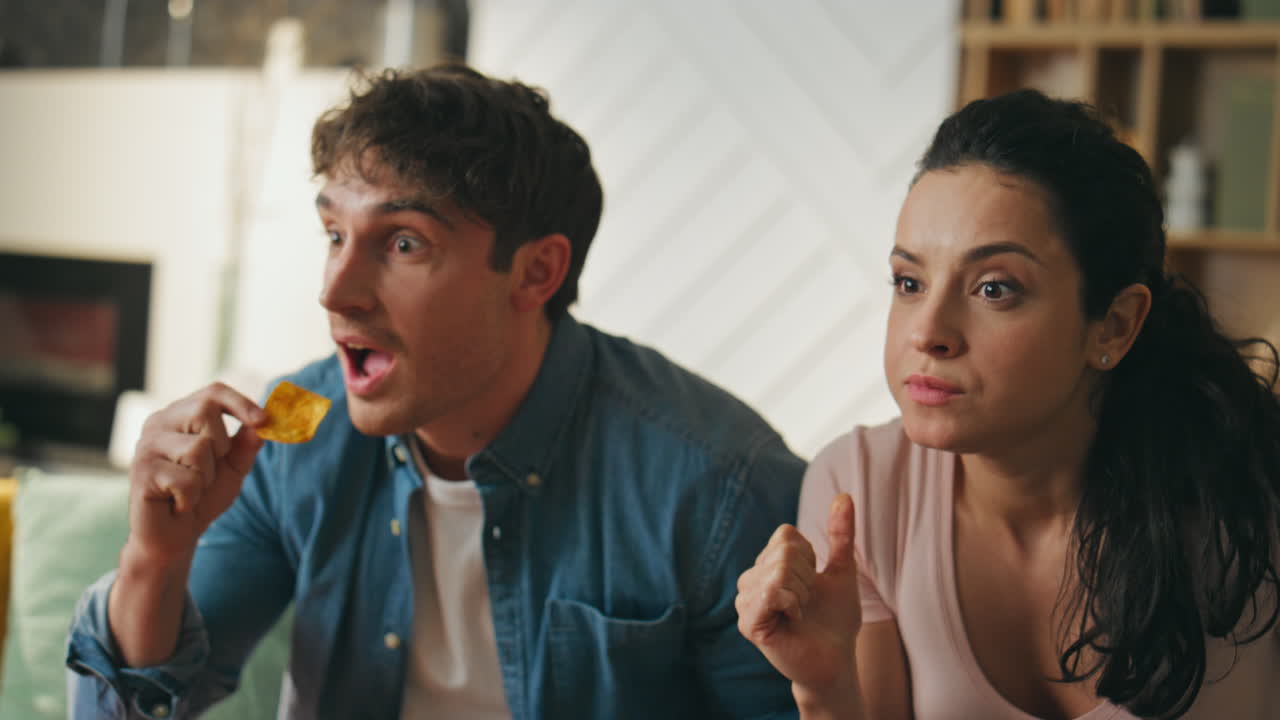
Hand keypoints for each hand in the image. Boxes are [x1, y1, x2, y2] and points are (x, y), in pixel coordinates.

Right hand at [125, 382, 265, 566]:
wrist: (176, 535)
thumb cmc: (203, 495)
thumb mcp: (233, 467)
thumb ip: (247, 444)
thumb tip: (262, 423)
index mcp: (180, 416)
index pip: (212, 392)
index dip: (240, 402)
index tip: (263, 420)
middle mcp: (158, 424)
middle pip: (205, 411)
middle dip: (220, 447)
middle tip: (207, 472)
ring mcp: (145, 446)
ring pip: (198, 447)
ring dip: (205, 477)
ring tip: (191, 489)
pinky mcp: (141, 472)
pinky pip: (186, 479)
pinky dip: (191, 496)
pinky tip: (178, 502)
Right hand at [736, 493, 862, 694]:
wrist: (836, 659)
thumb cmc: (836, 618)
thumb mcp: (842, 570)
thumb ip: (841, 534)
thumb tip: (845, 495)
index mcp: (767, 563)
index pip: (787, 535)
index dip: (809, 557)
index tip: (812, 583)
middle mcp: (750, 579)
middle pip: (784, 551)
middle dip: (807, 578)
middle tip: (806, 603)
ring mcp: (745, 601)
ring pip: (778, 570)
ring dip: (801, 593)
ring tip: (798, 613)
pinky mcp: (748, 622)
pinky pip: (771, 591)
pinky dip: (792, 603)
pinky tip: (791, 620)